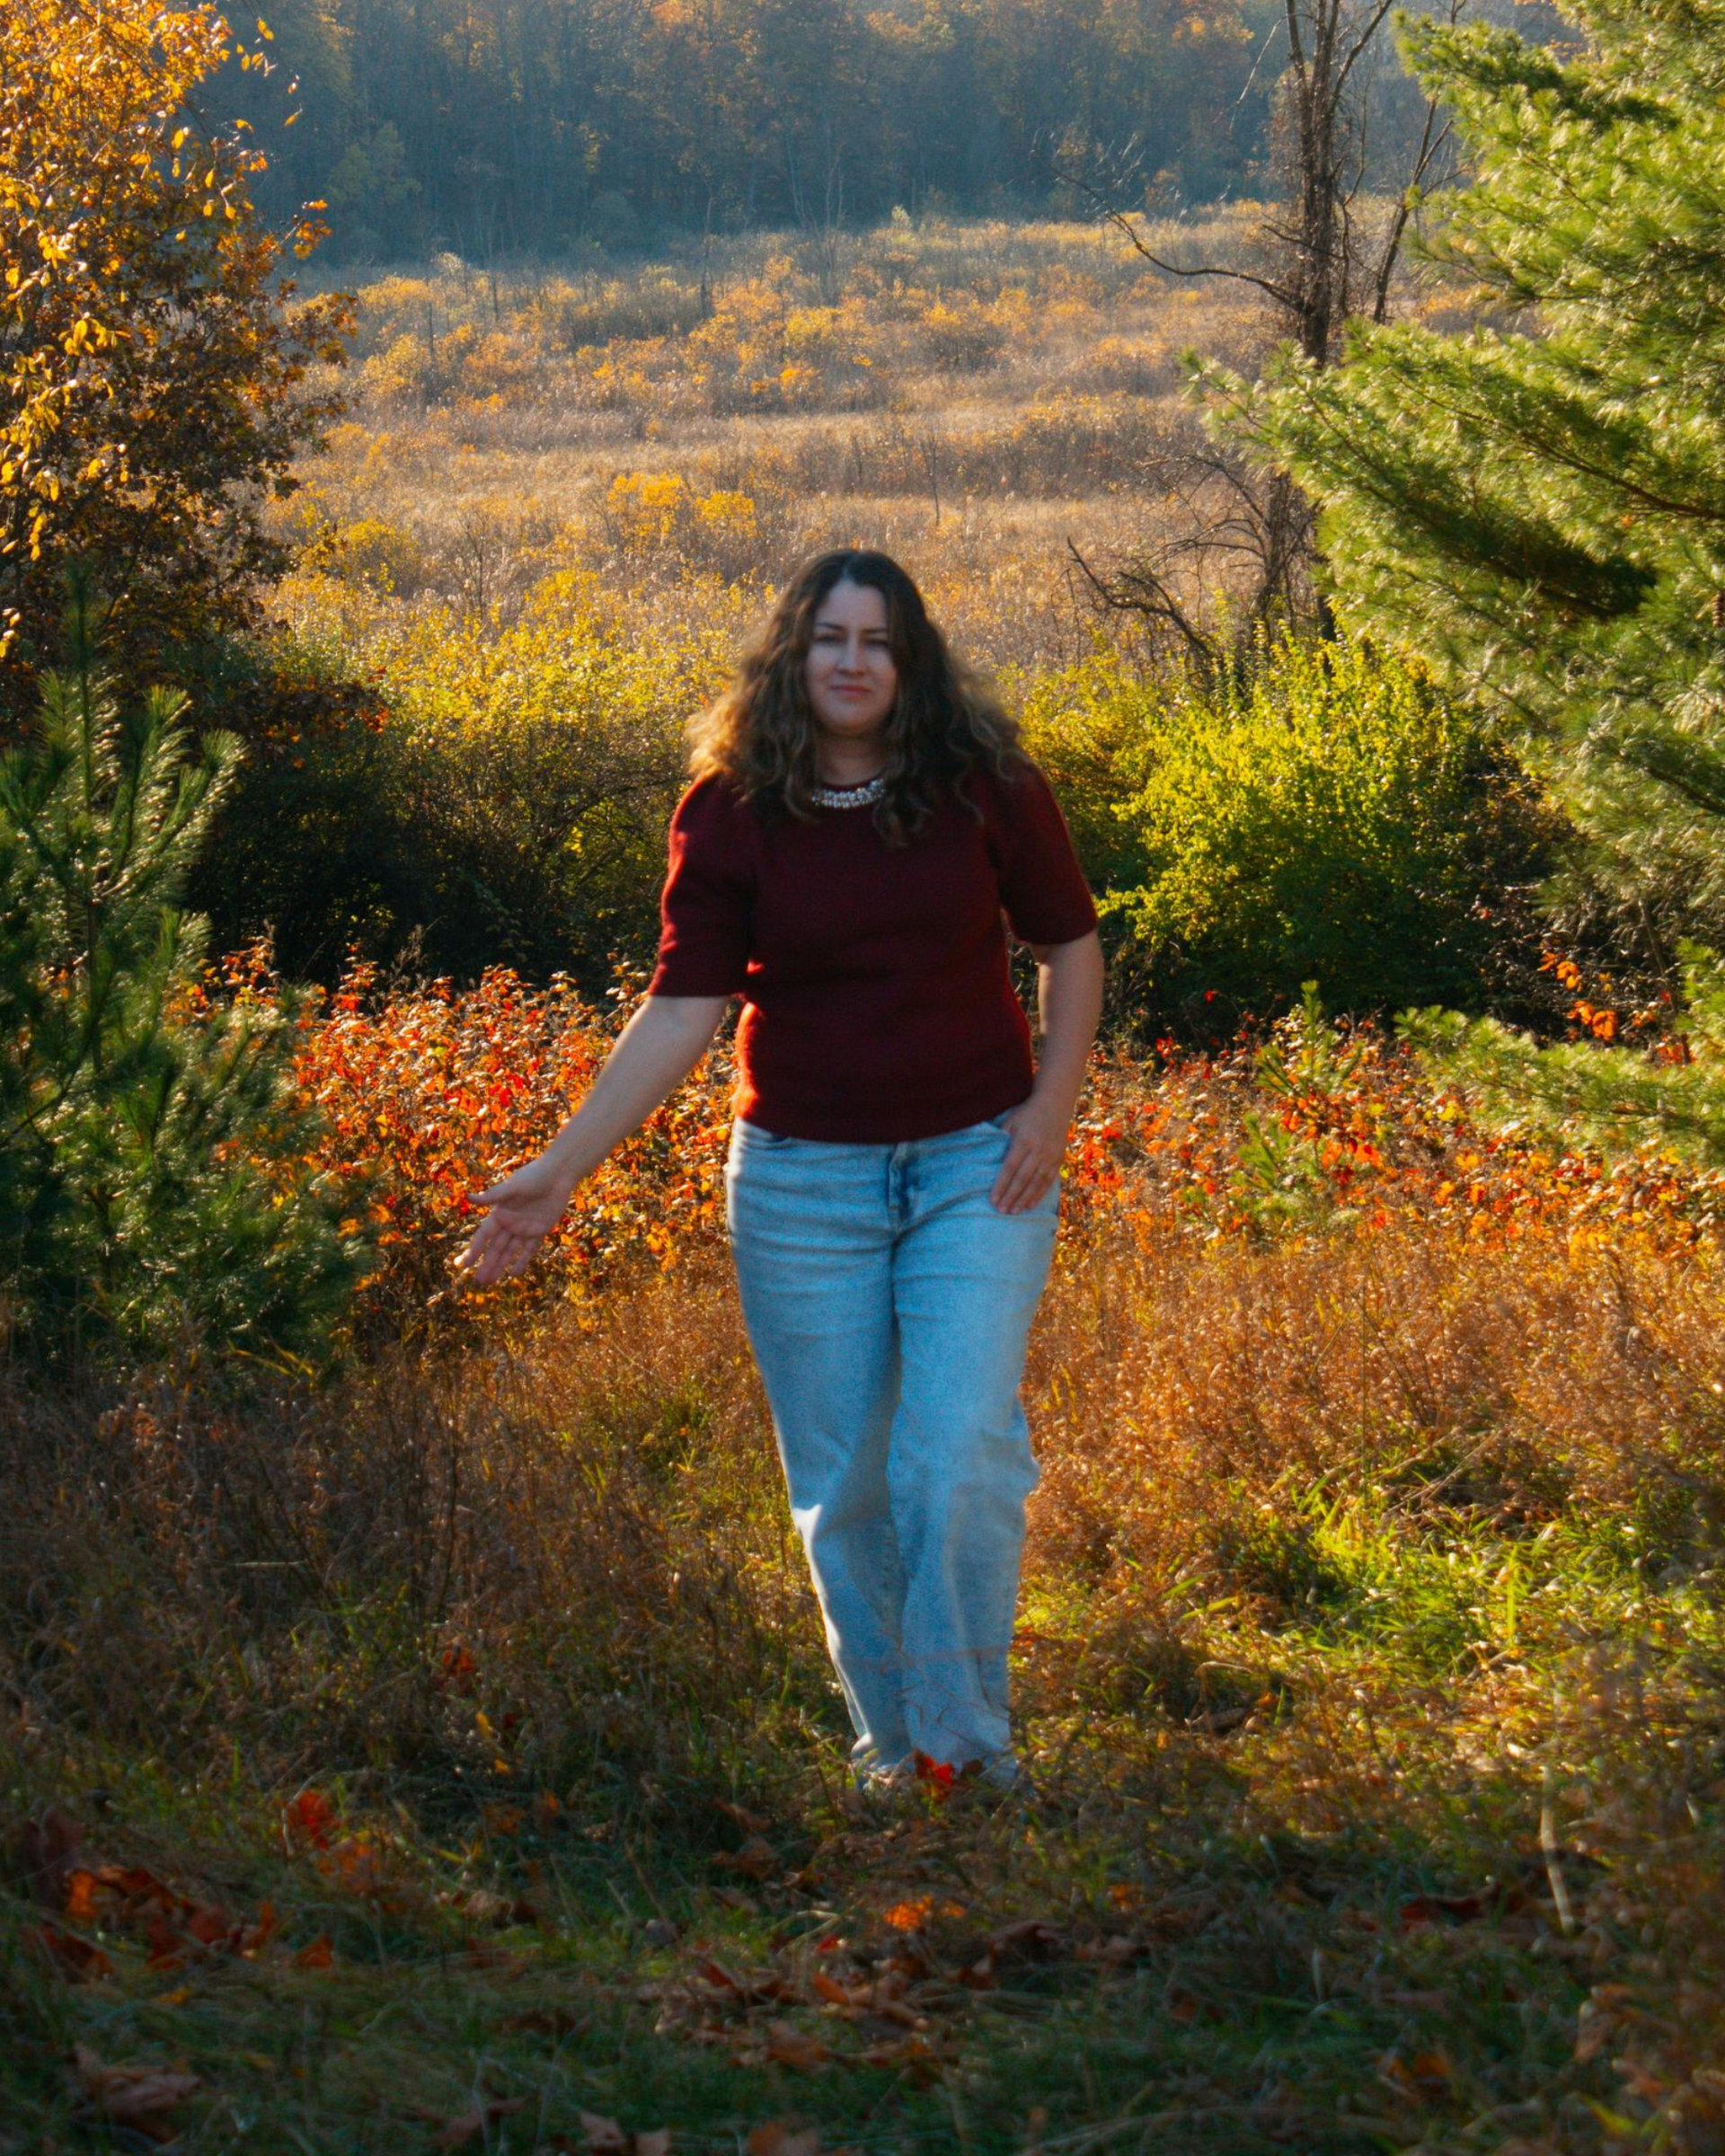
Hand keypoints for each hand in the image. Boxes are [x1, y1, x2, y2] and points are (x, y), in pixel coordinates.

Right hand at [453, 1155, 572, 1287]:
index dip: (474, 1250)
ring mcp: (525, 1228)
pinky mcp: (540, 1230)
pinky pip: (529, 1249)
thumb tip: (468, 1197)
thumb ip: (493, 1196)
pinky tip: (513, 1273)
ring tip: (490, 1282)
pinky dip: (522, 1261)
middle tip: (479, 1281)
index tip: (465, 1265)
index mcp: (500, 1213)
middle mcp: (510, 1222)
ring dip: (500, 1265)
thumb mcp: (513, 1187)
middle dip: (487, 1264)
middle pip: (496, 1248)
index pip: (484, 1236)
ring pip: (510, 1251)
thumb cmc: (534, 1176)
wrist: (559, 1173)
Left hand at [989, 1095, 1069, 1213]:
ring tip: (1014, 1211)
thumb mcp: (1011, 1121)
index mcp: (1024, 1140)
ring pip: (1037, 1183)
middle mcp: (1038, 1150)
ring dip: (1025, 1199)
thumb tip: (987, 1156)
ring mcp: (1050, 1156)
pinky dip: (1039, 1194)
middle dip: (1011, 1196)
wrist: (1056, 1104)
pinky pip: (1048, 1180)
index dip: (1001, 1185)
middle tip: (1002, 1211)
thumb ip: (1001, 1137)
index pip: (1009, 1167)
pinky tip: (1031, 1205)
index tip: (993, 1199)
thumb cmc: (1028, 1112)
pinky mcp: (1059, 1159)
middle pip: (1023, 1178)